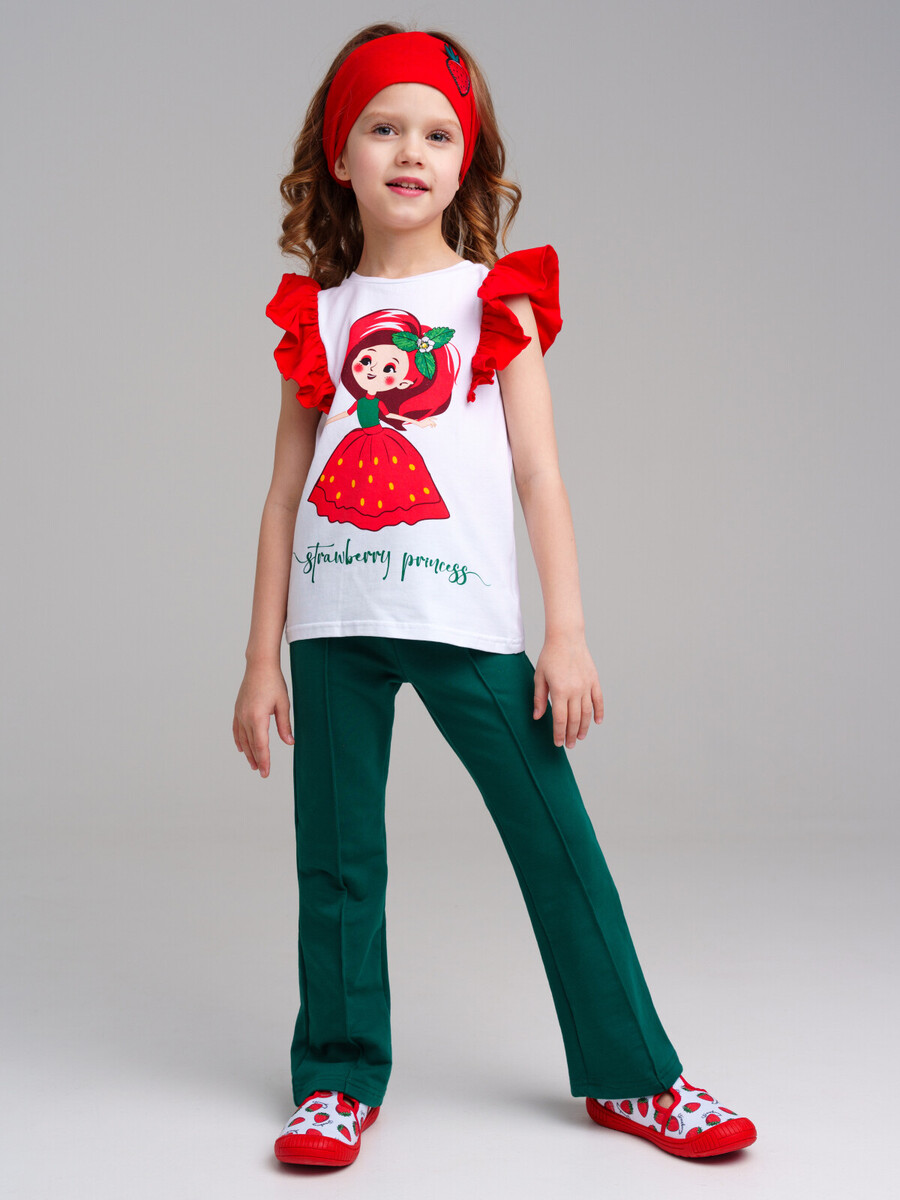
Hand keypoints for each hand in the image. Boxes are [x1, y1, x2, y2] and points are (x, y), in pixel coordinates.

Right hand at [233, 660, 293, 777]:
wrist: (259, 666)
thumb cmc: (273, 682)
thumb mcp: (283, 704)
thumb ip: (285, 725)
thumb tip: (290, 742)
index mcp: (258, 717)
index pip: (261, 745)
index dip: (264, 760)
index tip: (266, 772)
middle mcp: (245, 717)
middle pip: (251, 744)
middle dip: (257, 759)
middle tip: (262, 772)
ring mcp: (239, 713)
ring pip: (242, 739)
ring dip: (248, 753)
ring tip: (253, 764)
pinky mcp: (238, 709)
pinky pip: (236, 729)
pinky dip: (238, 740)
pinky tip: (241, 748)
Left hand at [533, 633, 603, 748]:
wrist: (566, 638)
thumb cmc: (550, 656)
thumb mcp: (539, 677)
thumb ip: (539, 698)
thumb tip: (538, 717)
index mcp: (560, 690)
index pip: (560, 719)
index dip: (559, 733)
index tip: (558, 743)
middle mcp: (575, 690)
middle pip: (575, 719)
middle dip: (571, 735)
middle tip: (569, 745)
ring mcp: (586, 686)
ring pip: (587, 713)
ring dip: (584, 727)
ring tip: (580, 737)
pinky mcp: (594, 680)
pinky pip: (598, 700)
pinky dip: (599, 712)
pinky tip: (597, 722)